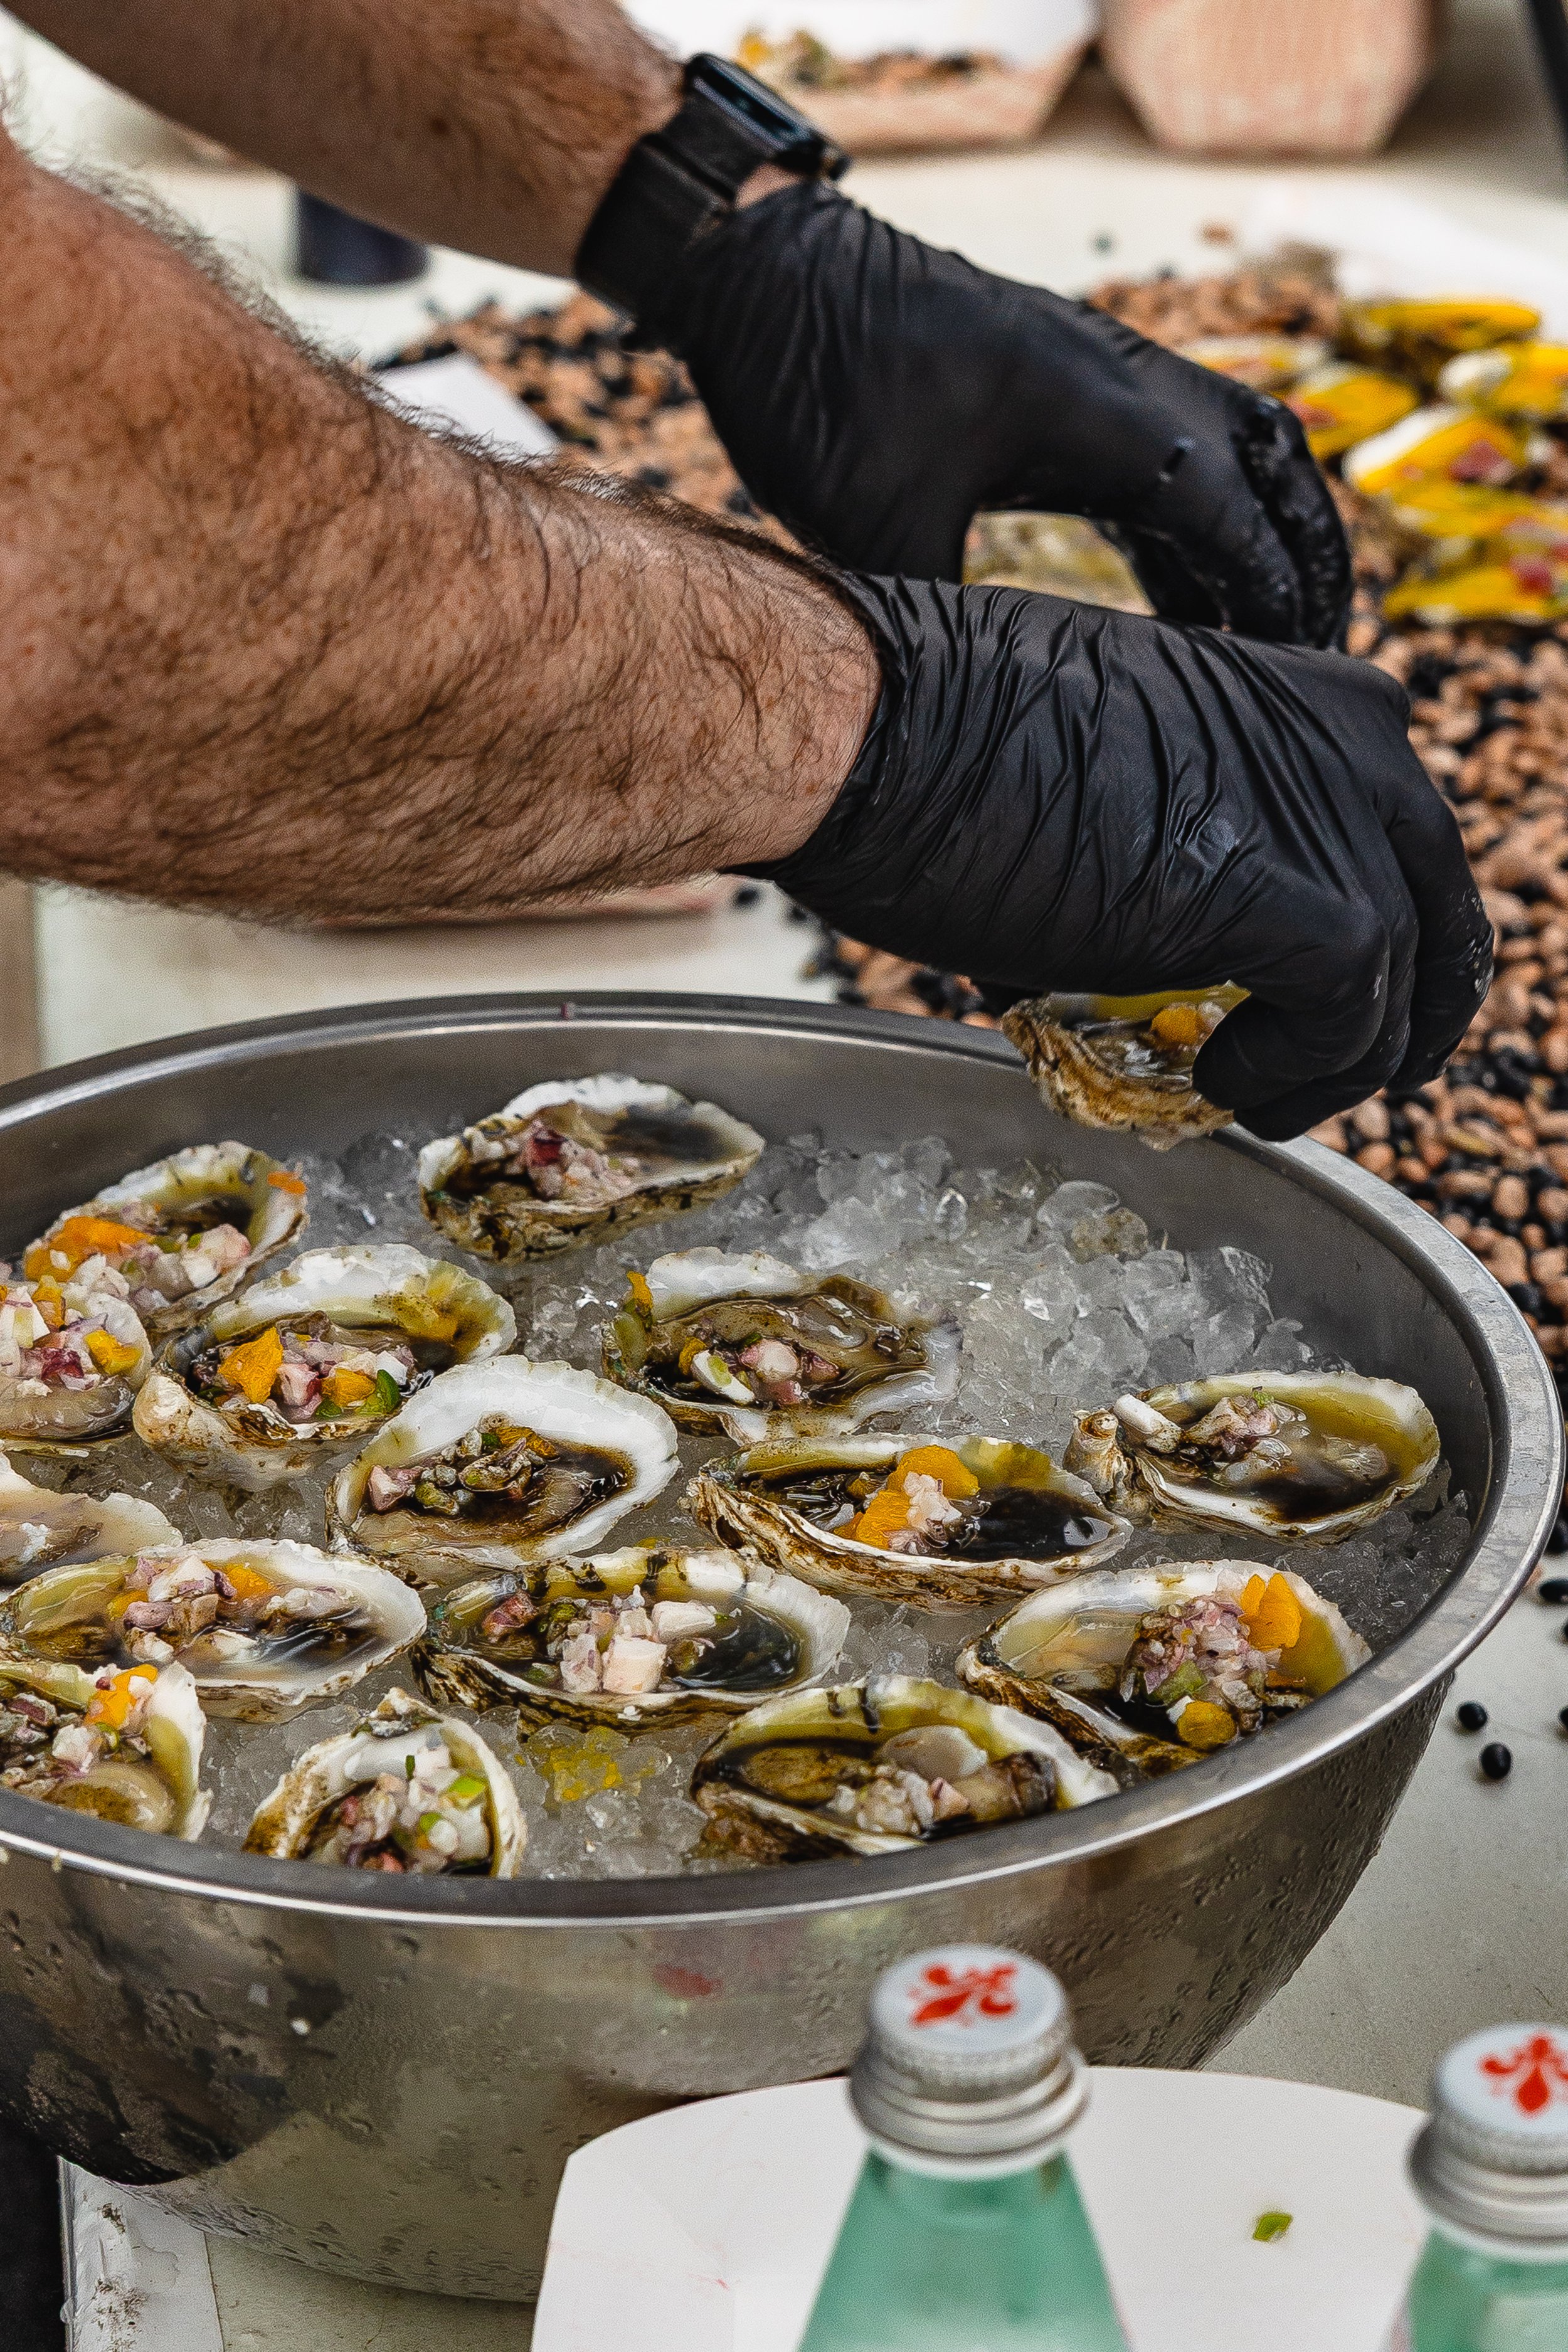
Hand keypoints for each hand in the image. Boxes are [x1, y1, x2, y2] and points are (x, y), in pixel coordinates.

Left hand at [640, 182, 1351, 647]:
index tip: (1296, 681)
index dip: (1276, 606)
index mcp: (1111, 418)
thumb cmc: (823, 389)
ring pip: (1235, 455)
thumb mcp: (880, 530)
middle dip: (1306, 568)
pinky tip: (1183, 605)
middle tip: (1314, 664)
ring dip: (1260, 539)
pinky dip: (1194, 527)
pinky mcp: (1067, 381)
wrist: (766, 274)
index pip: (1238, 522)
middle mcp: (1130, 383)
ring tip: (1268, 640)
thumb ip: (951, 624)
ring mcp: (1104, 373)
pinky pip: (1170, 455)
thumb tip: (979, 720)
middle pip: (1274, 474)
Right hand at [744, 579, 1490, 1140]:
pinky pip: (1349, 1022)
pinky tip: (1224, 1087)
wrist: (873, 731)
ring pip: (1403, 977)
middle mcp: (1348, 738)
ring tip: (1253, 1101)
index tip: (1332, 993)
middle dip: (1399, 1005)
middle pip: (1437, 902)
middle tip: (1333, 1073)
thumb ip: (1179, 823)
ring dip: (1332, 1062)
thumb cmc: (934, 737)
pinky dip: (1297, 1073)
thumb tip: (1161, 927)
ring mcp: (1335, 815)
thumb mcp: (1103, 762)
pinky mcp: (1301, 902)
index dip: (1380, 923)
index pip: (1397, 825)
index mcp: (1301, 690)